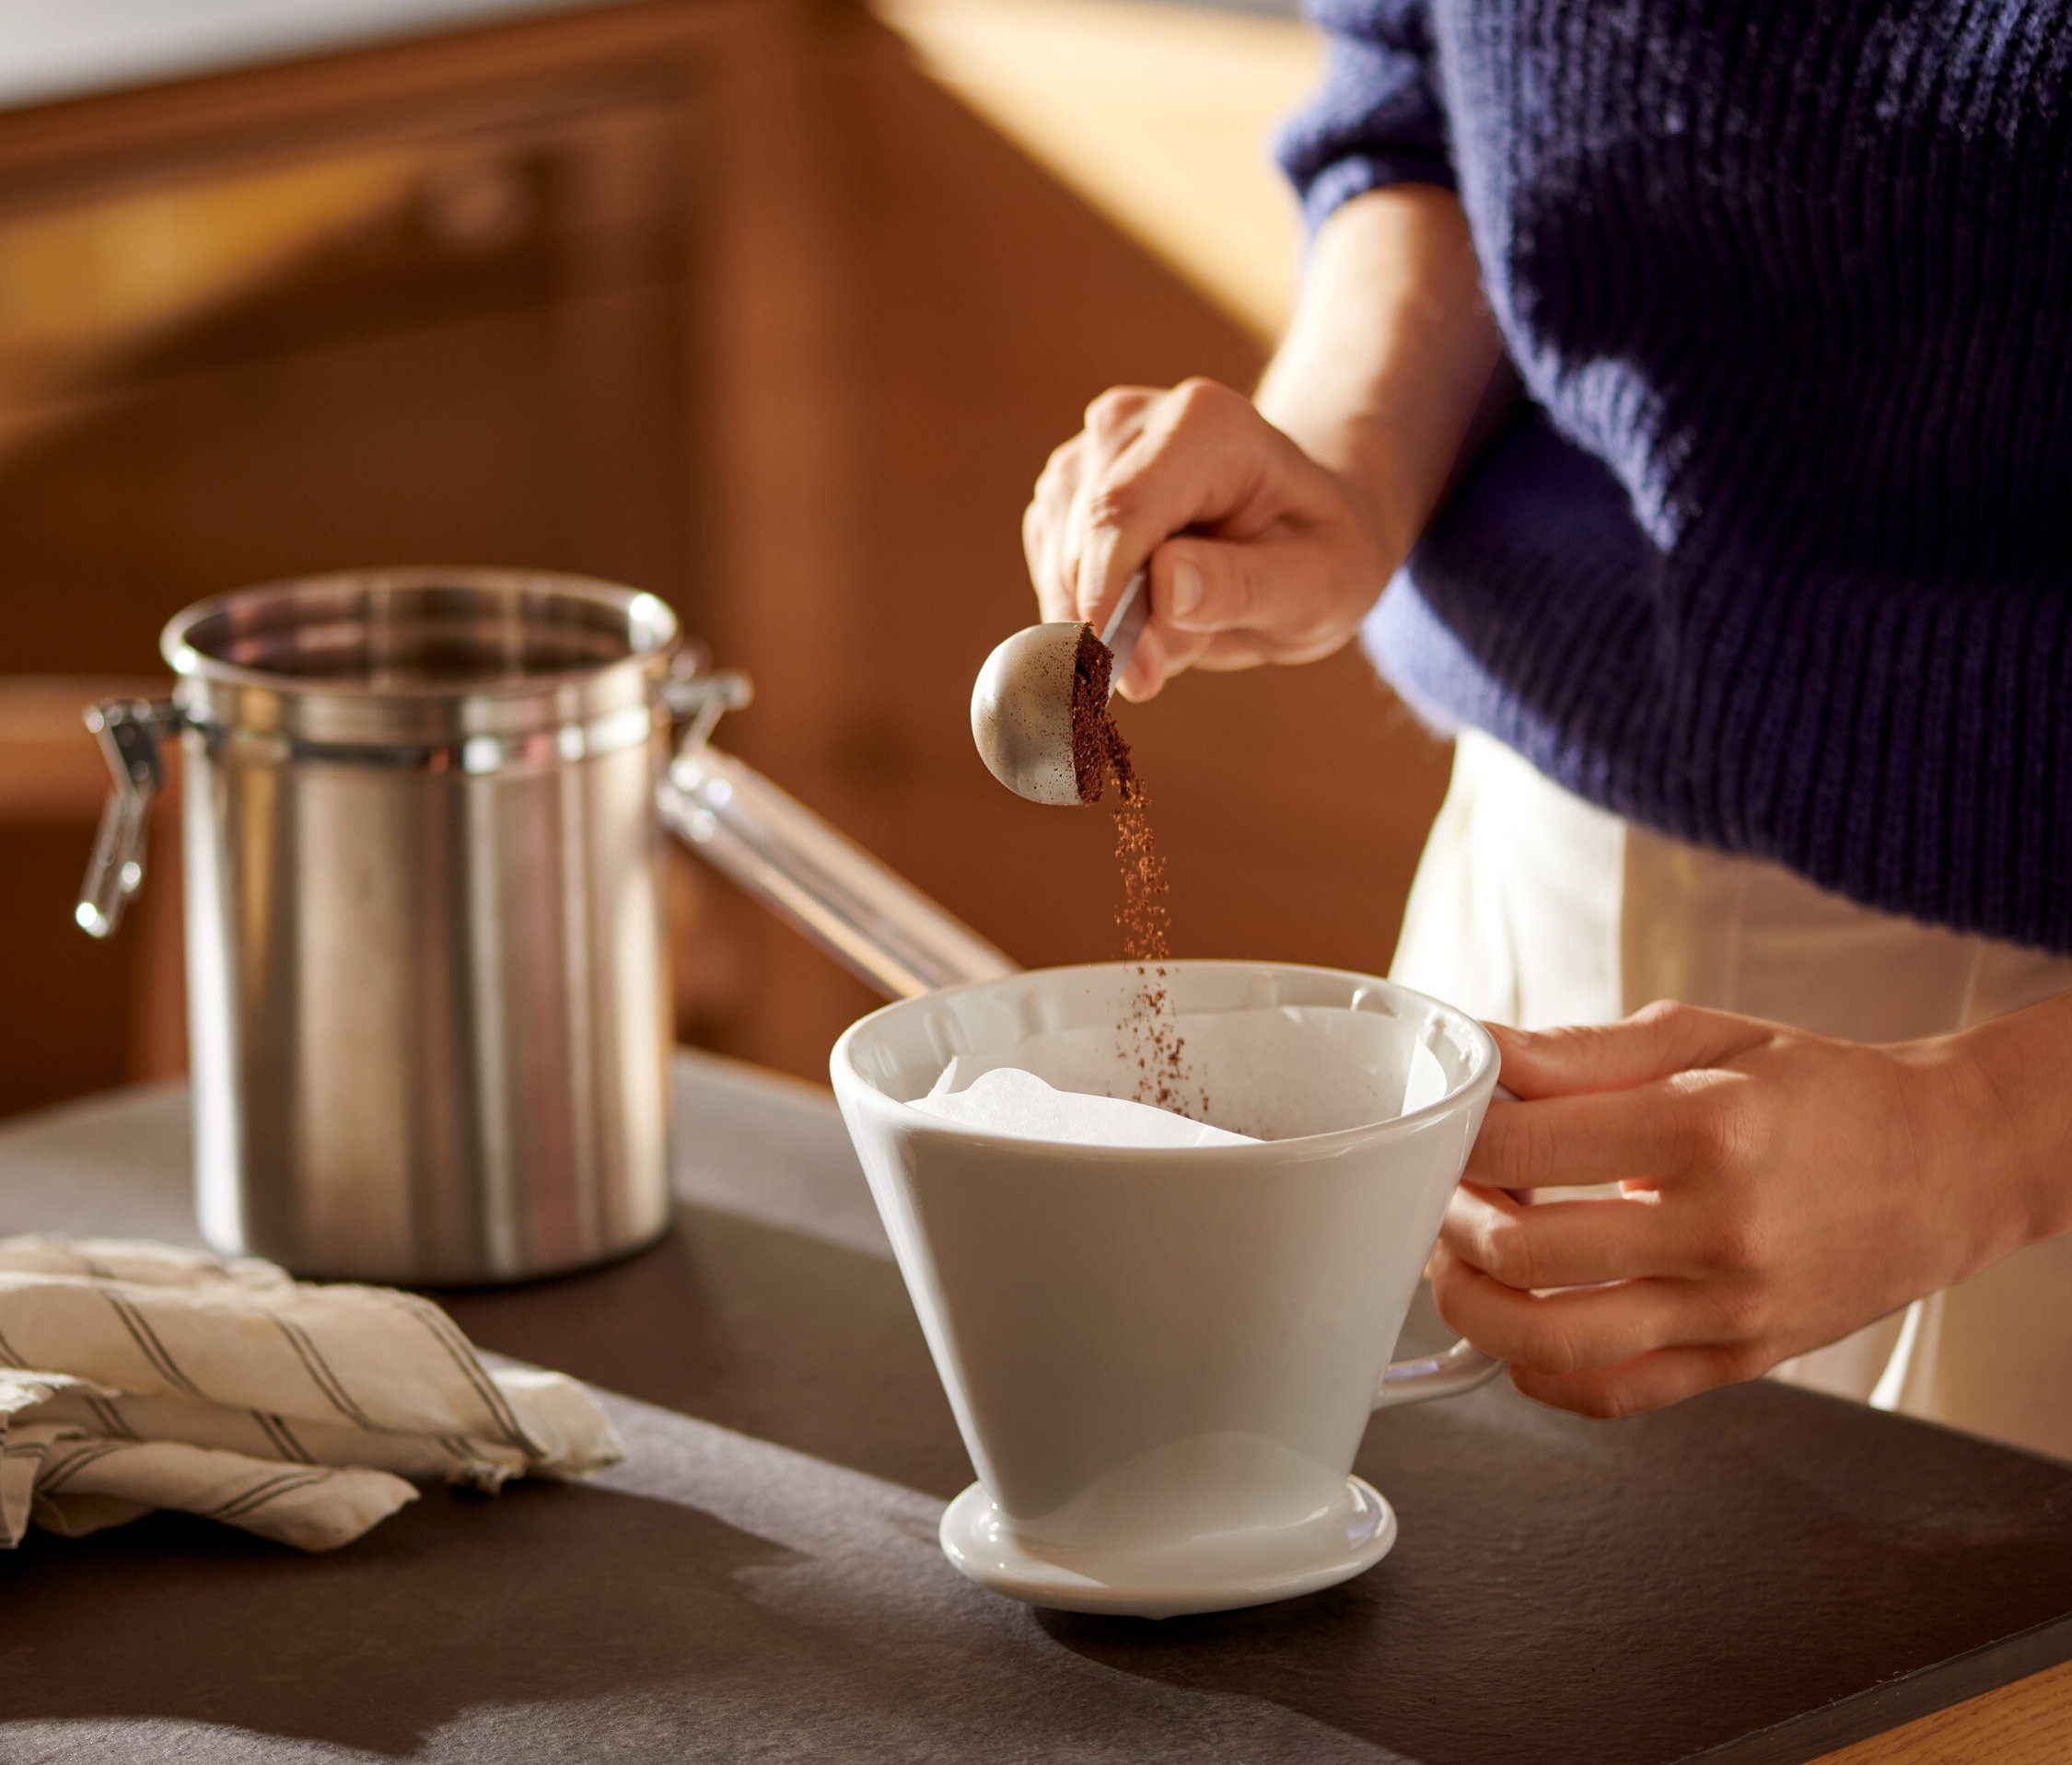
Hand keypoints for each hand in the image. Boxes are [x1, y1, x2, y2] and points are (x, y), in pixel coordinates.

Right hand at [1021, 378, 1397, 699]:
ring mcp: (1090, 452)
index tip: (1128, 676)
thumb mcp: (1315, 586)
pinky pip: (1051, 571)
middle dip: (1114, 624)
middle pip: (1082, 541)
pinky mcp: (1066, 491)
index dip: (1111, 599)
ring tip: (1178, 627)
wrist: (1301, 531)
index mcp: (1204, 424)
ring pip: (1057, 560)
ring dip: (1105, 621)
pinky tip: (1142, 616)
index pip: (1122, 512)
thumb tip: (1166, 587)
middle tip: (1168, 669)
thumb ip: (1243, 586)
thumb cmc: (1318, 556)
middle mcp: (1132, 421)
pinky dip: (1086, 614)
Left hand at [1430, 1000, 2039, 1418]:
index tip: (1447, 1125)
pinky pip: (1608, 1394)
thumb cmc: (1820, 1093)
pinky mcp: (1739, 1361)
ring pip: (1550, 1341)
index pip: (1527, 1143)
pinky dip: (1536, 1371)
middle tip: (1446, 1193)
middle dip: (1452, 1219)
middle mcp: (1719, 1227)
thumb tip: (1481, 1053)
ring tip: (1464, 1261)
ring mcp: (1729, 1308)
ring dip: (1473, 1303)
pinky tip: (1521, 1326)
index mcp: (1707, 1127)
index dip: (1459, 1134)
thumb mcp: (1704, 1038)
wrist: (1947, 1165)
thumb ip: (1581, 1053)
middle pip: (1524, 1250)